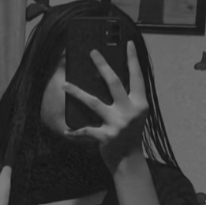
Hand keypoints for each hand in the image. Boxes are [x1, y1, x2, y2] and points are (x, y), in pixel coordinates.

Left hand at [62, 40, 148, 173]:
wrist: (129, 161)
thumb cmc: (130, 134)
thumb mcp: (134, 114)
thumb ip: (126, 99)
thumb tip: (106, 78)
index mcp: (140, 104)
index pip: (137, 77)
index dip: (133, 60)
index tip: (127, 43)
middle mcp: (130, 111)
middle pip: (114, 83)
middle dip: (103, 65)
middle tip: (92, 52)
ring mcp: (118, 123)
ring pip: (94, 103)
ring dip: (77, 92)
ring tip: (65, 84)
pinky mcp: (106, 136)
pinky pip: (86, 130)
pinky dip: (75, 131)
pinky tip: (65, 130)